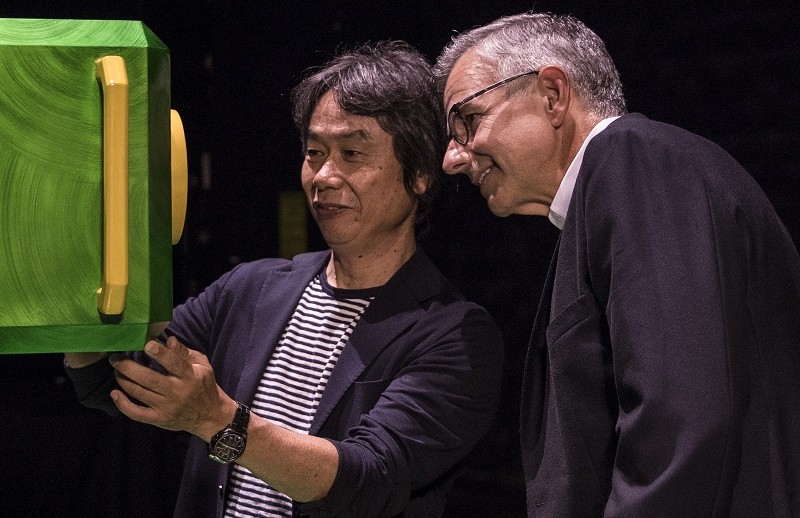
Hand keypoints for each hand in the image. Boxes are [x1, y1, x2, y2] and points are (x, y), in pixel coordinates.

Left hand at [109, 336, 235, 440]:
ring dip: (124, 380)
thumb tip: (169, 340)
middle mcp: (176, 392)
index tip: (146, 343)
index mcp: (189, 376)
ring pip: (139, 393)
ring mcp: (166, 407)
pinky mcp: (159, 419)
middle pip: (149, 379)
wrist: (210, 416)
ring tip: (116, 370)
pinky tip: (114, 393)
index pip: (173, 362)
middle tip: (115, 358)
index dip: (159, 353)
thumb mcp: (202, 365)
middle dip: (129, 367)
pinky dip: (123, 404)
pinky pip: (136, 413)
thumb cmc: (205, 386)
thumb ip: (184, 352)